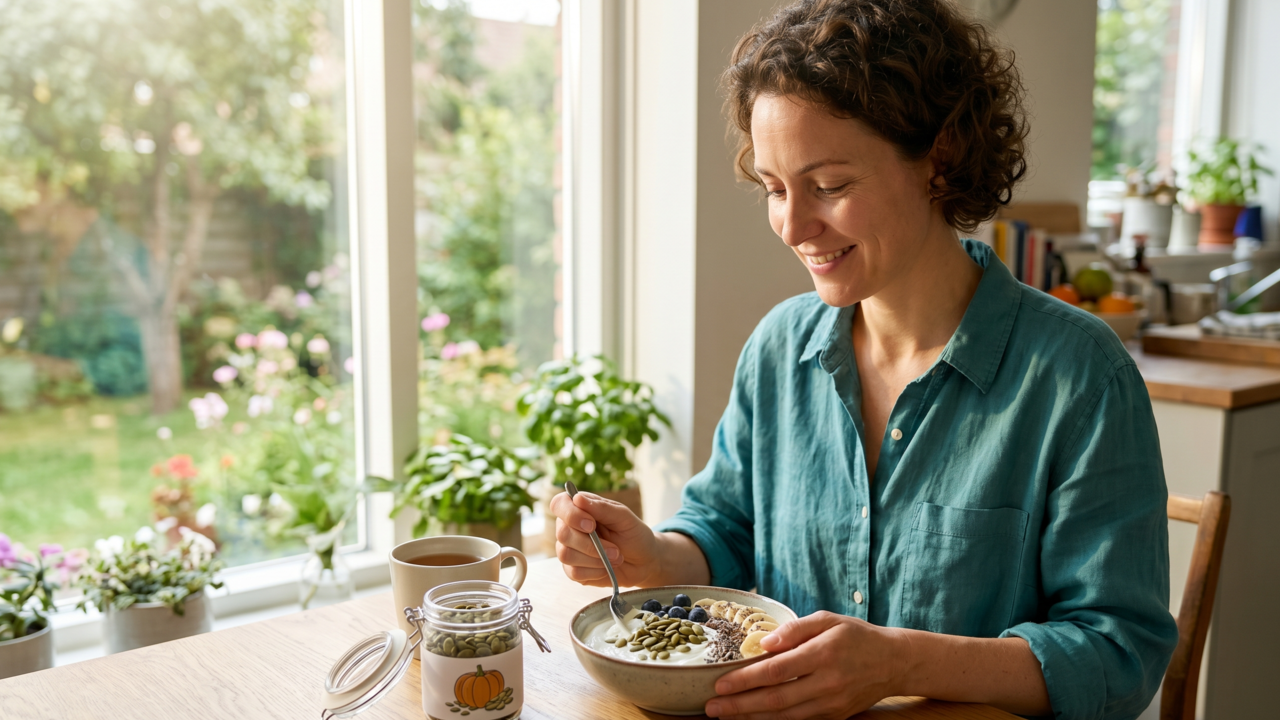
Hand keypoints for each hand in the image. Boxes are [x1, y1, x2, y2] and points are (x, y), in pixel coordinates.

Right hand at [549, 490, 660, 586]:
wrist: (643, 561)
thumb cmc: (633, 534)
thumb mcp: (624, 517)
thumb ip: (602, 508)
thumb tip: (577, 498)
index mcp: (580, 508)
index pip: (559, 504)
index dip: (570, 514)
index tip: (591, 525)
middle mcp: (570, 527)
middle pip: (563, 534)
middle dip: (591, 545)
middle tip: (615, 549)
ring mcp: (569, 549)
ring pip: (566, 555)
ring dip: (595, 559)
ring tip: (615, 558)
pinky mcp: (573, 570)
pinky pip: (574, 572)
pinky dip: (595, 571)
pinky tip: (606, 568)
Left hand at [705, 611, 907, 719]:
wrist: (893, 662)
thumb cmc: (856, 636)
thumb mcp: (827, 619)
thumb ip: (794, 629)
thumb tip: (763, 641)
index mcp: (823, 654)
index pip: (776, 671)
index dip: (745, 679)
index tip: (720, 684)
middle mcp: (827, 683)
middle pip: (776, 699)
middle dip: (740, 705)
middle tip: (711, 708)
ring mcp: (831, 704)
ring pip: (785, 716)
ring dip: (751, 717)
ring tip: (725, 716)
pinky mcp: (834, 717)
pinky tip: (753, 718)